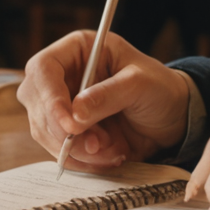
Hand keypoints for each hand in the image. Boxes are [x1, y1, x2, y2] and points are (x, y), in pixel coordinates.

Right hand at [18, 29, 190, 170]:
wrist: (172, 118)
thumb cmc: (160, 88)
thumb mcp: (141, 84)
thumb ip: (109, 95)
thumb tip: (74, 114)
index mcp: (78, 49)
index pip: (44, 68)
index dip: (49, 97)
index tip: (69, 124)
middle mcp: (63, 76)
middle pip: (37, 103)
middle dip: (63, 131)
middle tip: (96, 144)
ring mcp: (62, 105)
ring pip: (45, 132)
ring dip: (76, 149)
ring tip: (111, 148)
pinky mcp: (69, 132)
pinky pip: (60, 151)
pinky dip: (82, 160)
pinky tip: (109, 156)